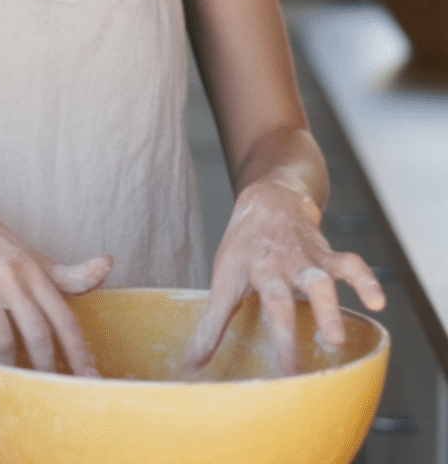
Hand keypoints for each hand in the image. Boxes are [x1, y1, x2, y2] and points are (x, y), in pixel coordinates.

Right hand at [0, 173, 112, 373]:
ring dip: (9, 370)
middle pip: (36, 334)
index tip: (90, 379)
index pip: (63, 318)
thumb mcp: (32, 256)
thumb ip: (68, 274)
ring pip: (2, 341)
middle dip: (47, 369)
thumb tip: (109, 265)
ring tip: (14, 390)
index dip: (79, 351)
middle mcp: (11, 279)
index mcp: (34, 272)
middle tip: (52, 397)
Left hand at [186, 181, 385, 374]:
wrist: (270, 200)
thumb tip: (192, 363)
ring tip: (336, 341)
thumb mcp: (224, 277)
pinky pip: (351, 265)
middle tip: (293, 369)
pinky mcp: (328, 255)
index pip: (232, 306)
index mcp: (245, 272)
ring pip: (319, 280)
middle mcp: (275, 266)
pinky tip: (377, 302)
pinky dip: (365, 280)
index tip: (221, 366)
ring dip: (327, 309)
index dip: (222, 335)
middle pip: (281, 298)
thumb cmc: (245, 247)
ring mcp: (304, 259)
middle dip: (286, 333)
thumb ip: (213, 323)